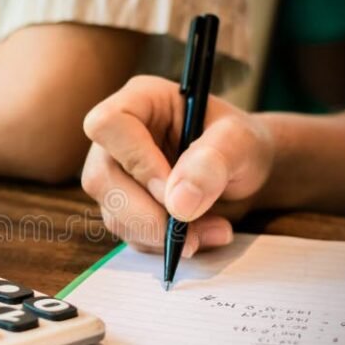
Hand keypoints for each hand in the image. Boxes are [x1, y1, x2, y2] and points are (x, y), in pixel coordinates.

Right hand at [81, 76, 274, 255]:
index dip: (135, 161)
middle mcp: (117, 137)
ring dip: (161, 234)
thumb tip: (178, 203)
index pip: (108, 124)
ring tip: (212, 230)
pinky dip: (163, 244)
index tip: (172, 189)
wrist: (243, 171)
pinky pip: (129, 233)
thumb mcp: (241, 142)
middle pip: (101, 178)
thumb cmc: (240, 143)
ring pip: (113, 213)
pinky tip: (198, 237)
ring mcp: (115, 174)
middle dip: (146, 214)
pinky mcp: (123, 206)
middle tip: (189, 230)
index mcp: (140, 101)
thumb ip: (214, 162)